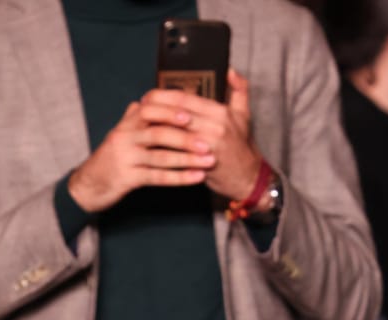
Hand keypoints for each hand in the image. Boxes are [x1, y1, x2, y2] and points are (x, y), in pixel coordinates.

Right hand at [66, 97, 218, 213]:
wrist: (89, 184)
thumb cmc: (112, 158)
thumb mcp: (121, 134)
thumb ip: (134, 118)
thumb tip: (146, 99)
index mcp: (127, 124)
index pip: (149, 109)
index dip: (171, 111)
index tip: (193, 114)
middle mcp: (124, 137)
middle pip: (158, 132)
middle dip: (186, 137)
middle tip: (209, 141)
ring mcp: (125, 158)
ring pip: (160, 156)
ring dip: (188, 158)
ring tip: (210, 160)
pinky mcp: (127, 178)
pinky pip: (157, 177)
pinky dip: (179, 177)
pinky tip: (197, 178)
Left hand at [138, 70, 262, 203]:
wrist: (249, 179)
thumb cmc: (242, 148)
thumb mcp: (244, 116)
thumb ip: (239, 91)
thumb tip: (231, 71)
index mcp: (220, 112)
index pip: (184, 97)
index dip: (162, 95)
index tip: (148, 96)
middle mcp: (215, 125)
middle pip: (175, 112)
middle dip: (153, 109)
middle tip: (139, 109)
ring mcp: (208, 144)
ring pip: (173, 130)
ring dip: (154, 127)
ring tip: (140, 125)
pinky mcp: (202, 161)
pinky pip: (176, 151)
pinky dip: (161, 146)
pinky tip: (150, 144)